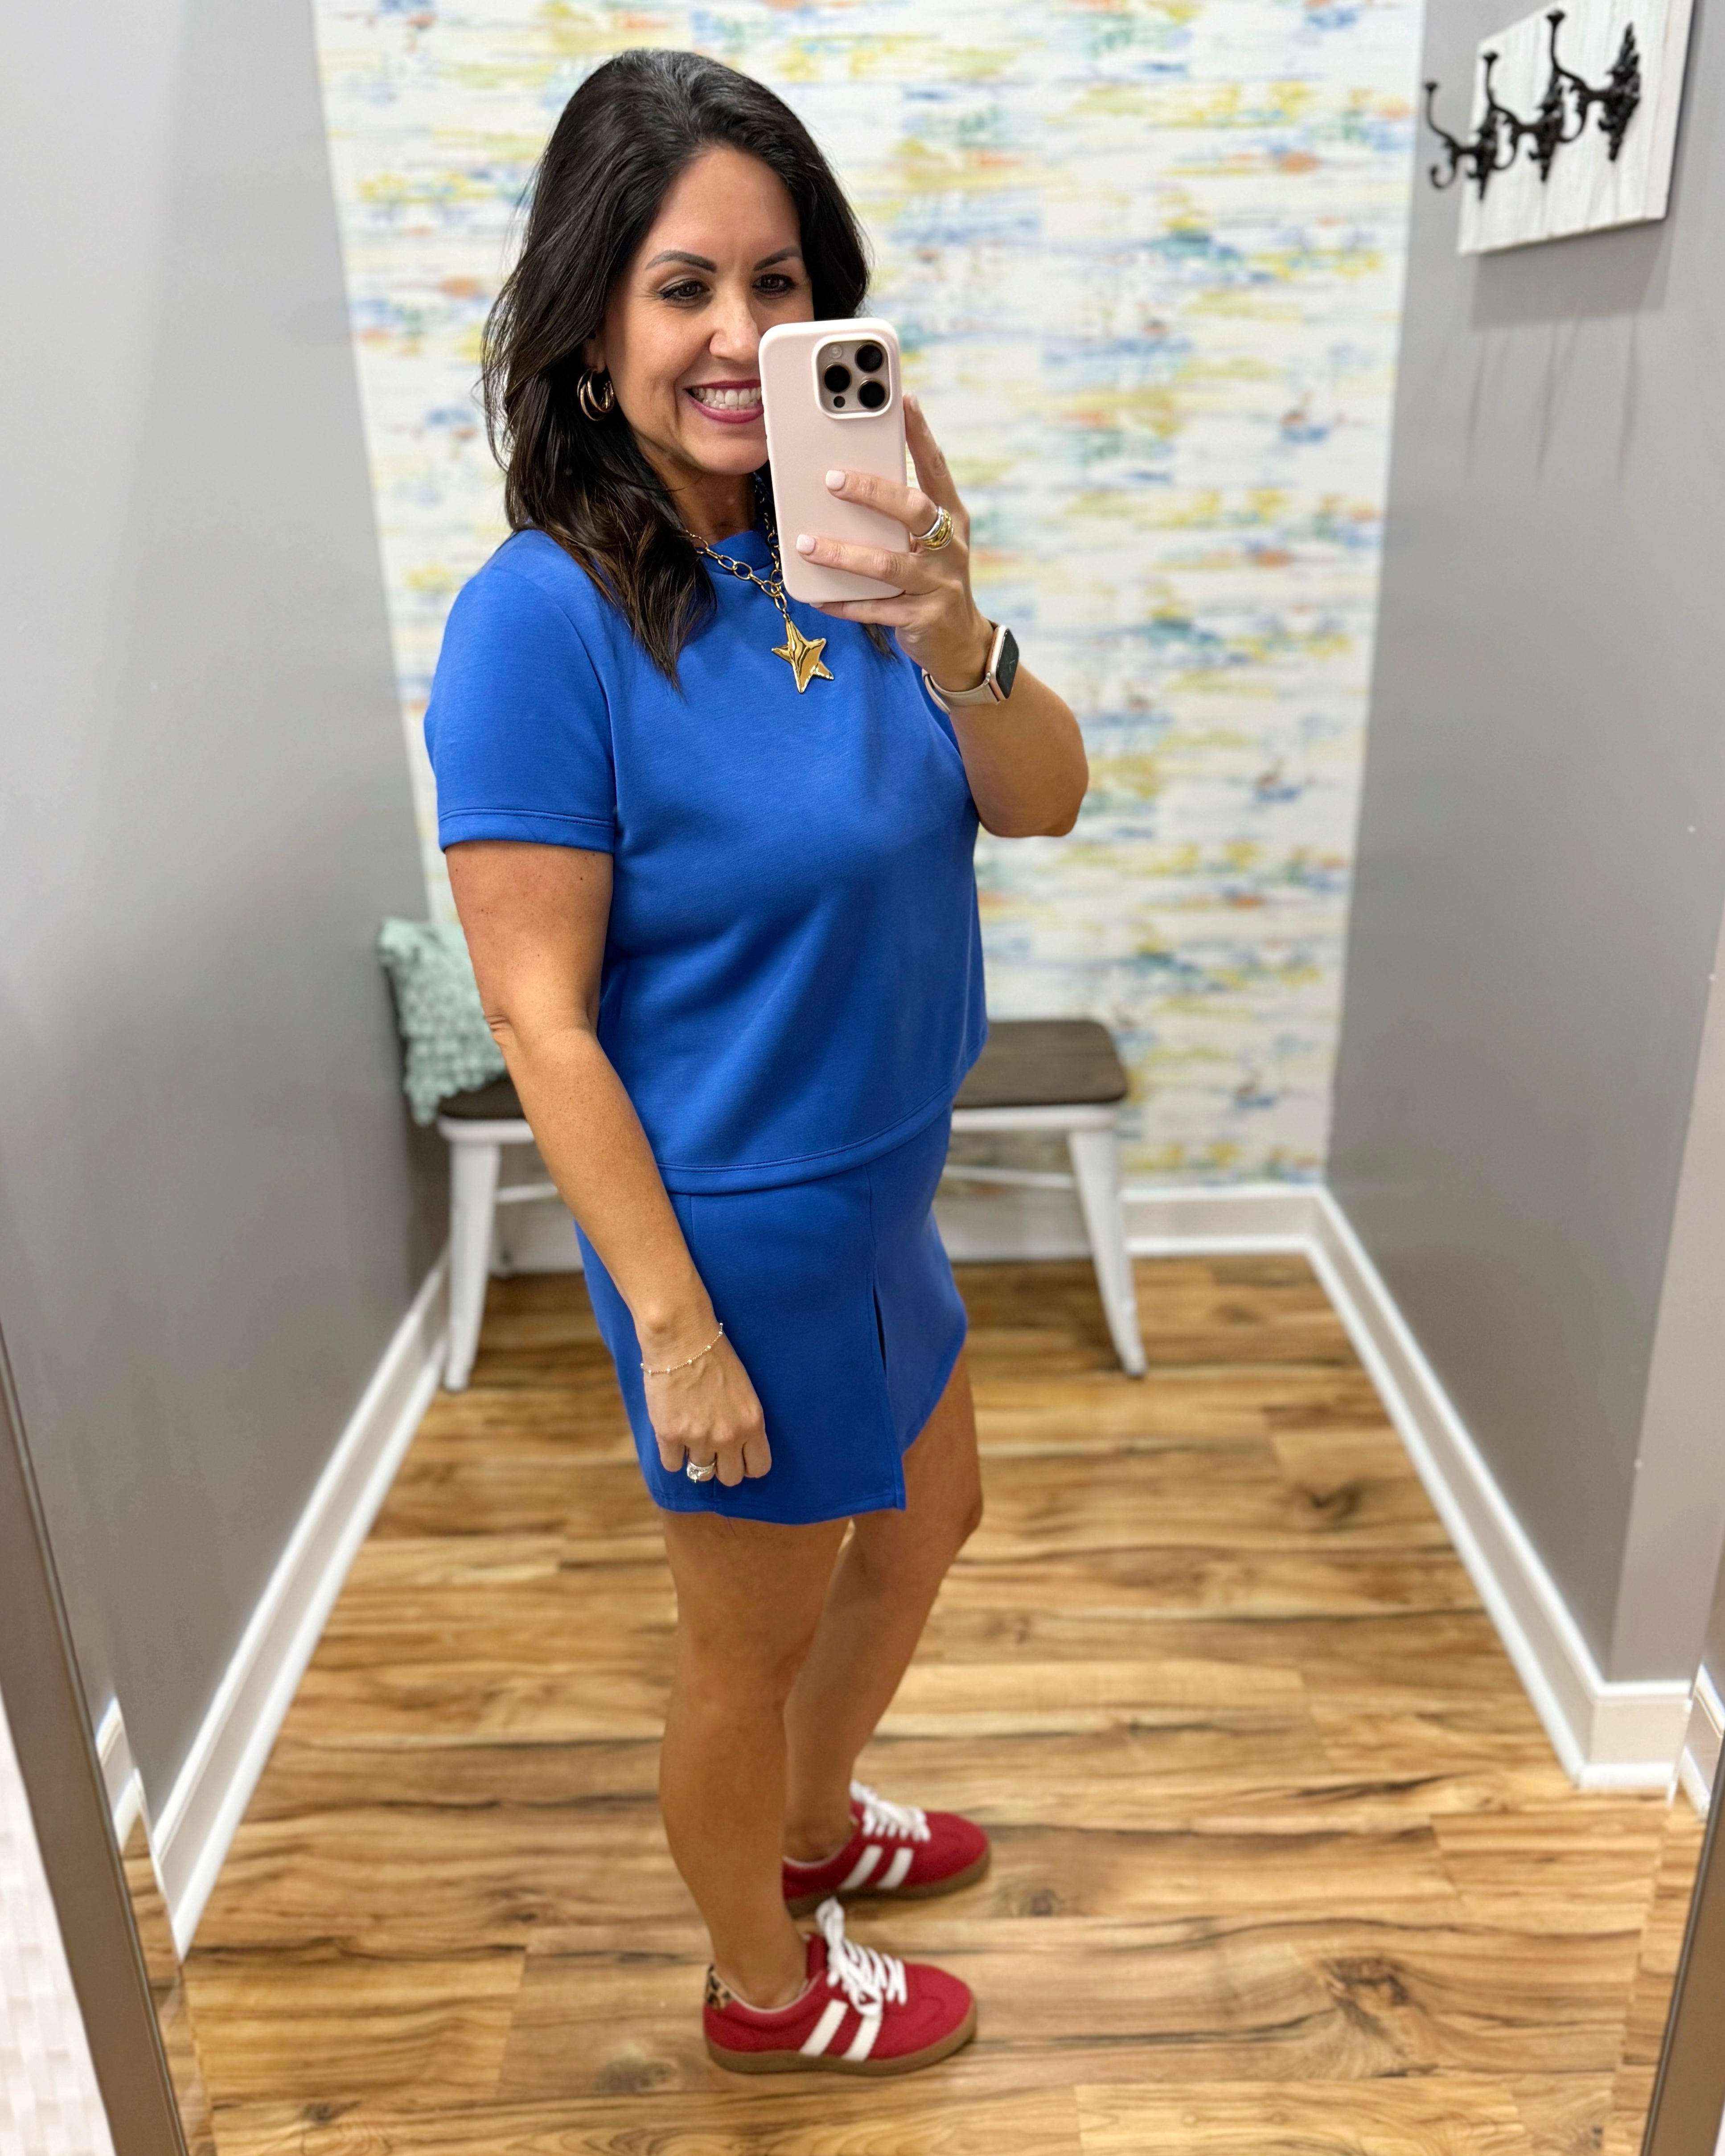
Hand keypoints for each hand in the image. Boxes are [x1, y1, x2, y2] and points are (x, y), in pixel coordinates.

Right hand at [644, 1328, 770, 1487]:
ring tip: (690, 1435)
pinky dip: (672, 1454)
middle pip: (730, 1478)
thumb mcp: (744, 1391)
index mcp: (752, 1423)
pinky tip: (672, 1435)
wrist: (682, 1339)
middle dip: (722, 1466)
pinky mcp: (670, 1435)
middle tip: (712, 1449)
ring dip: (695, 1458)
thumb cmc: (715, 1357)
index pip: (759, 1468)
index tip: (738, 1456)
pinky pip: (672, 1465)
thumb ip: (743, 1422)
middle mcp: (728, 1436)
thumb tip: (737, 1448)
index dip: (747, 1465)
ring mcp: (698, 1438)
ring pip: (700, 1473)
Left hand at [796, 394, 992, 692]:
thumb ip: (900, 516)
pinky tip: (818, 596)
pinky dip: (845, 603)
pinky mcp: (922, 619)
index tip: (904, 402)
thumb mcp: (927, 544)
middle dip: (873, 492)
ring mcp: (938, 585)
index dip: (921, 436)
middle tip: (833, 480)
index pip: (937, 470)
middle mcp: (949, 548)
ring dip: (844, 554)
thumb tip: (846, 481)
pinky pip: (876, 610)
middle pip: (914, 511)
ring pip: (887, 565)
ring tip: (808, 543)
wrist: (960, 642)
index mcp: (951, 520)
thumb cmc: (932, 580)